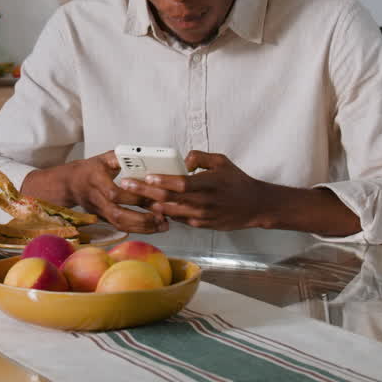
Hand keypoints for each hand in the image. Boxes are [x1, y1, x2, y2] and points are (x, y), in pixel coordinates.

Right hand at [22, 152, 166, 233]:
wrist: (71, 183)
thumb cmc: (90, 169)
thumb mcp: (104, 158)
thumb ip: (121, 157)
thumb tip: (140, 156)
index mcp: (96, 180)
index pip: (114, 193)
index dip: (132, 196)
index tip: (152, 194)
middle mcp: (97, 198)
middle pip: (117, 214)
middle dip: (141, 218)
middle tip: (161, 217)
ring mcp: (100, 211)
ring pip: (120, 224)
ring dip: (143, 227)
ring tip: (162, 225)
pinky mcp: (104, 218)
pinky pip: (121, 227)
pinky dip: (139, 229)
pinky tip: (153, 227)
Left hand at [118, 150, 268, 230]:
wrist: (255, 206)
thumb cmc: (237, 181)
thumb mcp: (221, 161)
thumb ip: (199, 157)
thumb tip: (182, 161)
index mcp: (209, 183)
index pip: (181, 183)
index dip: (162, 181)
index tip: (146, 176)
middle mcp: (204, 202)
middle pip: (169, 199)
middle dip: (144, 192)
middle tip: (127, 185)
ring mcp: (202, 216)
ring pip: (169, 211)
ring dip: (149, 204)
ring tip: (132, 195)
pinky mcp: (201, 225)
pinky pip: (177, 219)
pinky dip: (163, 213)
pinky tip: (151, 206)